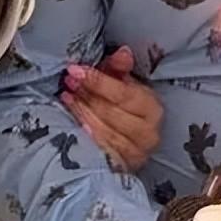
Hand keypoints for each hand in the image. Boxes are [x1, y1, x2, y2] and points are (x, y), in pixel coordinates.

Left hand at [61, 46, 162, 172]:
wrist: (132, 140)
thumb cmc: (128, 107)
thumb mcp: (126, 83)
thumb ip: (121, 68)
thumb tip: (122, 52)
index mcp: (152, 108)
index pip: (122, 93)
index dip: (98, 81)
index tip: (76, 69)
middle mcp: (148, 133)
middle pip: (110, 111)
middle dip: (86, 93)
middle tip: (68, 80)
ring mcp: (135, 154)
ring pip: (102, 129)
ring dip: (81, 110)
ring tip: (67, 95)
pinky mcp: (121, 167)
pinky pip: (98, 147)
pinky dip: (83, 129)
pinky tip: (72, 117)